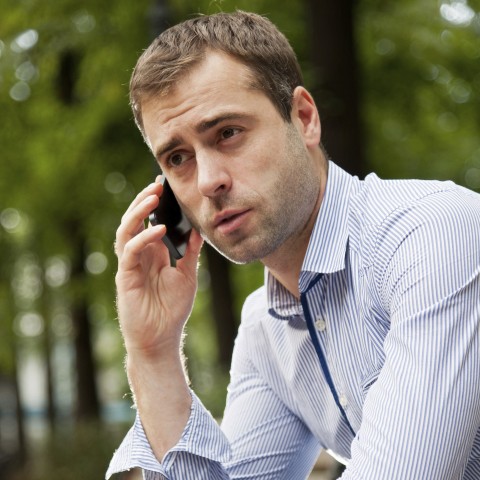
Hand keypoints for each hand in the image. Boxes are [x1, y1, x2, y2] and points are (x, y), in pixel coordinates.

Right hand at [114, 179, 202, 357]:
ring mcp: (130, 265)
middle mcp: (139, 255)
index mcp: (153, 253)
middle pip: (134, 221)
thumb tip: (199, 230)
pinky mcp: (125, 277)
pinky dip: (142, 238)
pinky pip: (130, 252)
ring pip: (126, 231)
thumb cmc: (172, 309)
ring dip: (137, 212)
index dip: (155, 205)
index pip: (149, 222)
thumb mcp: (187, 275)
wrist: (161, 338)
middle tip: (157, 185)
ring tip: (152, 197)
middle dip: (144, 201)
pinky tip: (158, 230)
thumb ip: (190, 253)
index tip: (166, 187)